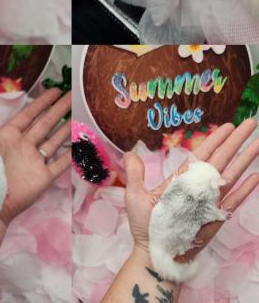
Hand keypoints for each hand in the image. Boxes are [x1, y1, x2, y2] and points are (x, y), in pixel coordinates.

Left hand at [0, 88, 70, 226]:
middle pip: (45, 124)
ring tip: (80, 115)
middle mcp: (23, 146)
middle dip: (59, 110)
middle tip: (73, 96)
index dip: (41, 102)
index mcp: (8, 136)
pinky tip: (82, 144)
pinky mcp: (43, 177)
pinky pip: (60, 163)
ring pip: (55, 140)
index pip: (28, 115)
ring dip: (67, 128)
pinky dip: (71, 154)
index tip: (55, 90)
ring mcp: (34, 161)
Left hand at [124, 120, 258, 260]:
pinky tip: (257, 176)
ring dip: (246, 158)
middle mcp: (198, 187)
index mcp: (182, 179)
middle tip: (251, 123)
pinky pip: (234, 200)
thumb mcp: (135, 195)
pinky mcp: (216, 217)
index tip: (227, 125)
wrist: (155, 254)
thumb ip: (136, 173)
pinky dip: (246, 188)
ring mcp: (209, 201)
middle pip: (222, 158)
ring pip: (232, 174)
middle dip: (236, 141)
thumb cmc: (146, 226)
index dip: (215, 139)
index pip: (202, 153)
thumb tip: (131, 152)